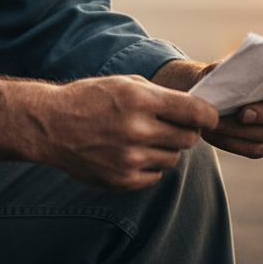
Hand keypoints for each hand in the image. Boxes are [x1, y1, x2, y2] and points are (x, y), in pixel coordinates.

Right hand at [0, 72, 218, 192]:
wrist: (51, 125)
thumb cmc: (90, 98)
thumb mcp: (123, 83)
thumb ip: (159, 95)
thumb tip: (195, 109)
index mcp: (140, 100)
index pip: (195, 112)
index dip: (209, 116)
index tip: (210, 117)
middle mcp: (137, 130)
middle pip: (188, 139)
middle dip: (185, 132)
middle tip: (170, 126)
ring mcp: (130, 158)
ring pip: (172, 159)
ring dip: (165, 149)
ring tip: (142, 138)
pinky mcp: (122, 180)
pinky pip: (155, 177)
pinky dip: (149, 166)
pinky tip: (130, 153)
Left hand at [201, 71, 262, 158]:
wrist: (213, 93)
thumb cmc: (224, 75)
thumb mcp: (223, 66)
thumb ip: (226, 68)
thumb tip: (221, 73)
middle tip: (242, 114)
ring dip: (243, 130)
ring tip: (218, 124)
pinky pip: (255, 149)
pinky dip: (232, 142)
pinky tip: (214, 135)